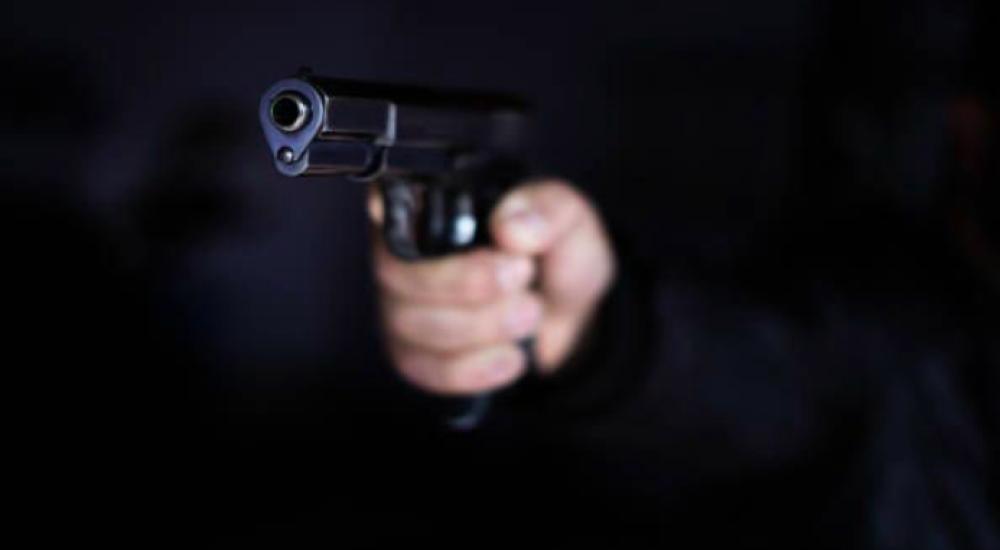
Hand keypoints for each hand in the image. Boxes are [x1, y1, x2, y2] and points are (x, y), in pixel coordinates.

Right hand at [370, 180, 615, 395]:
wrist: (567, 318)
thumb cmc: (551, 256)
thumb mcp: (568, 221)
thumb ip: (546, 210)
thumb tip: (510, 226)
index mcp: (432, 205)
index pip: (384, 201)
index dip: (387, 210)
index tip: (402, 214)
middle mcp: (402, 254)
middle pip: (396, 273)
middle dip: (466, 282)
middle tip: (523, 275)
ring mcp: (401, 308)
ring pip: (412, 325)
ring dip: (483, 325)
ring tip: (530, 311)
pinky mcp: (414, 356)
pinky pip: (428, 368)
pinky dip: (477, 367)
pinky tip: (511, 355)